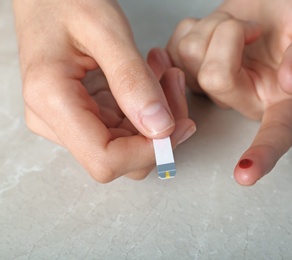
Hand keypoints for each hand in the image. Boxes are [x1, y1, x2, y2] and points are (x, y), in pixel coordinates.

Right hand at [14, 0, 195, 181]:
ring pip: (130, 144)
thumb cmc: (66, 1)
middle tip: (174, 83)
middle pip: (123, 157)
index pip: (106, 160)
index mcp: (52, 101)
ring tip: (163, 69)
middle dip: (161, 128)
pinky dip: (147, 104)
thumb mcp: (105, 30)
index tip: (179, 123)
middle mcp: (56, 121)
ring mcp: (70, 121)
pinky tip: (152, 73)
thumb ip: (132, 80)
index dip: (148, 151)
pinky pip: (126, 126)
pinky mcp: (84, 114)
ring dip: (158, 112)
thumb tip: (160, 128)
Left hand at [162, 0, 291, 184]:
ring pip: (191, 57)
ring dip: (213, 27)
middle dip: (230, 36)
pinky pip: (174, 47)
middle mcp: (242, 99)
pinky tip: (214, 28)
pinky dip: (194, 27)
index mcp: (279, 100)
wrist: (271, 1)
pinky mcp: (188, 68)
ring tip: (237, 25)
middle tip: (252, 28)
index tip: (246, 175)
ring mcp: (211, 86)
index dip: (262, 155)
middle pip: (215, 78)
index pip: (275, 135)